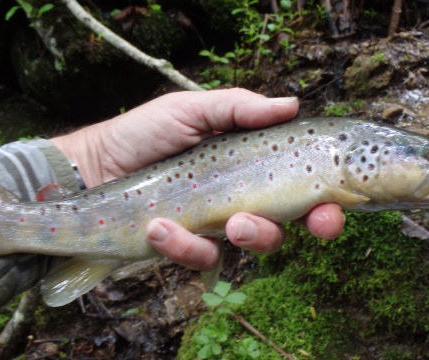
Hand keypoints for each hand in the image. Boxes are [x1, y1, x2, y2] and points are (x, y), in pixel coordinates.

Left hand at [50, 89, 344, 270]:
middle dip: (313, 226)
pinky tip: (158, 227)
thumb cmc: (142, 134)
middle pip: (293, 219)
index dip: (327, 200)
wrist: (92, 167)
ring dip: (252, 234)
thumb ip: (237, 108)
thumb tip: (291, 104)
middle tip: (315, 223)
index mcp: (248, 163)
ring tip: (226, 221)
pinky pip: (202, 258)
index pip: (301, 183)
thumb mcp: (189, 110)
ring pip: (255, 243)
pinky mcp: (186, 247)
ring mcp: (214, 226)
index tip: (336, 207)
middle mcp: (240, 197)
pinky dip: (183, 245)